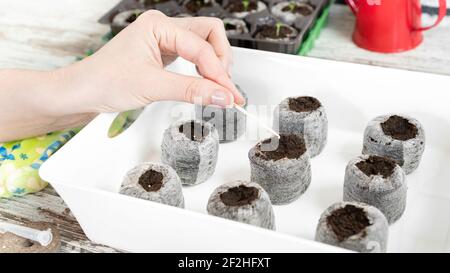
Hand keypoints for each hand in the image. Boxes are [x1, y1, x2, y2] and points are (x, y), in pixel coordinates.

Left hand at [59, 10, 244, 114]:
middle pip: (210, 34)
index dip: (218, 73)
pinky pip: (193, 55)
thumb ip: (191, 90)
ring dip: (215, 64)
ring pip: (204, 44)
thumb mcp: (152, 86)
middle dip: (221, 60)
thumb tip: (222, 96)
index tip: (229, 95)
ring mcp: (164, 39)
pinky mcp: (164, 52)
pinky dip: (204, 69)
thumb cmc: (104, 81)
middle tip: (226, 87)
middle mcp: (163, 27)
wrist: (83, 91)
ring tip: (218, 88)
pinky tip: (205, 83)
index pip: (202, 47)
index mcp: (158, 24)